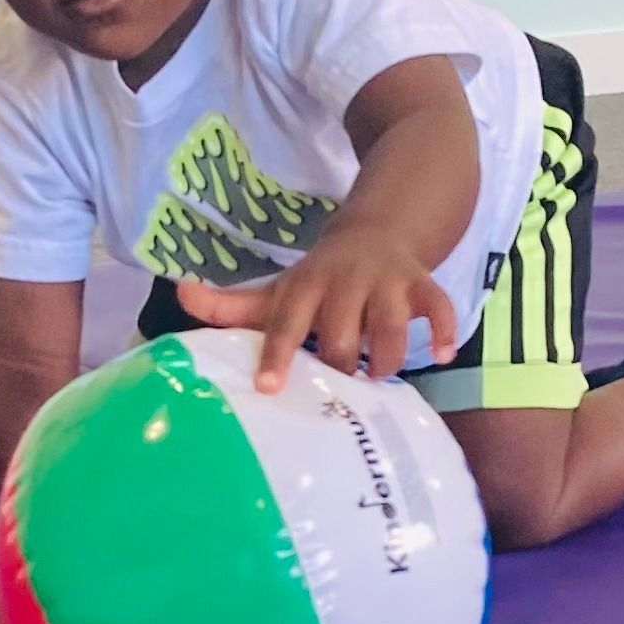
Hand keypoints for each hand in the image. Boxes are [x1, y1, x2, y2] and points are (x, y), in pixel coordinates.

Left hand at [178, 223, 456, 392]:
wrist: (374, 233)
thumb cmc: (318, 280)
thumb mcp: (278, 290)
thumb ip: (231, 303)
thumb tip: (179, 295)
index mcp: (306, 284)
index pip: (286, 320)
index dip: (277, 352)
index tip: (268, 387)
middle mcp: (345, 280)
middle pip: (341, 332)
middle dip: (340, 364)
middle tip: (337, 390)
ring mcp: (386, 281)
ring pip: (392, 324)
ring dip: (388, 357)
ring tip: (379, 377)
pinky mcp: (421, 283)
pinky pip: (439, 306)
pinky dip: (445, 331)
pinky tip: (442, 355)